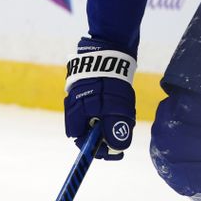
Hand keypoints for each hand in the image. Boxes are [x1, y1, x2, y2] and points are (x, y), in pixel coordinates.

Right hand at [64, 37, 136, 159]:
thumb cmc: (109, 80)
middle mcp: (75, 107)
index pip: (82, 141)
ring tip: (125, 112)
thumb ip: (115, 128)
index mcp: (75, 115)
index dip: (98, 149)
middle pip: (90, 130)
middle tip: (124, 128)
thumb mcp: (115, 108)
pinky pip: (100, 105)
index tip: (116, 152)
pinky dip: (112, 108)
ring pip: (97, 118)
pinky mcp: (91, 88)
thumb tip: (118, 147)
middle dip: (107, 133)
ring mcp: (82, 96)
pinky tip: (123, 102)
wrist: (109, 48)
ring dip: (111, 120)